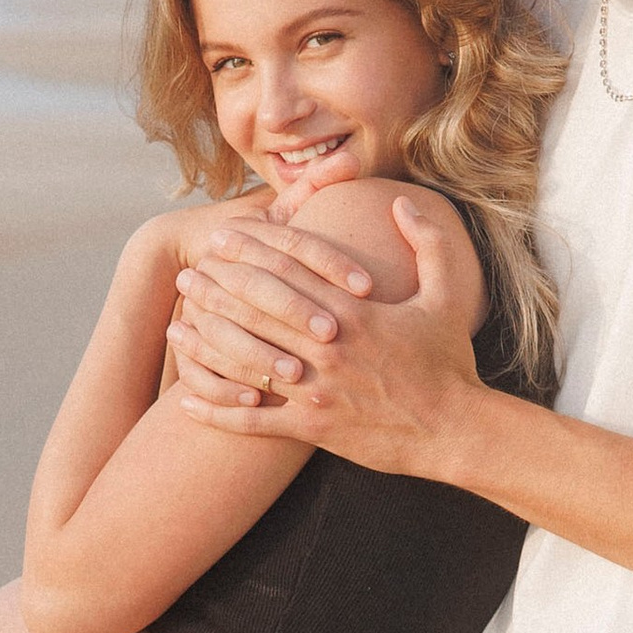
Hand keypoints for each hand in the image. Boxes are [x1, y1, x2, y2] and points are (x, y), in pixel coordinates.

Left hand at [178, 193, 486, 472]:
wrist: (457, 431)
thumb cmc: (450, 364)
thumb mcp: (447, 295)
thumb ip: (429, 241)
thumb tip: (401, 201)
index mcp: (353, 312)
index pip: (289, 272)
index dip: (250, 252)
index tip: (221, 238)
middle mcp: (327, 348)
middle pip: (257, 310)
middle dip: (216, 290)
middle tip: (187, 276)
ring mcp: (316, 390)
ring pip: (245, 361)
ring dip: (205, 343)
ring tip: (175, 327)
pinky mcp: (313, 428)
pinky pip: (253, 422)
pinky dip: (216, 412)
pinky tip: (186, 404)